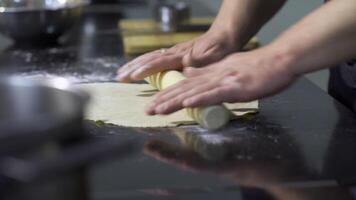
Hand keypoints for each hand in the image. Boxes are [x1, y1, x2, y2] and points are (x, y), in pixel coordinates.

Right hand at [116, 30, 236, 81]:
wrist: (225, 37)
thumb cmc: (221, 49)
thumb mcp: (212, 58)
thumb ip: (198, 63)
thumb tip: (185, 68)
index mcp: (182, 55)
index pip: (159, 62)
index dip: (146, 69)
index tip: (133, 76)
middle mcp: (174, 53)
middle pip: (149, 59)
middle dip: (133, 68)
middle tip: (119, 77)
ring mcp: (174, 53)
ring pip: (150, 58)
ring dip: (134, 65)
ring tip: (121, 73)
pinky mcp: (176, 54)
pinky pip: (155, 58)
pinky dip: (144, 63)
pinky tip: (138, 68)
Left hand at [145, 47, 296, 114]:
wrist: (279, 59)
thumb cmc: (258, 67)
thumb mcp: (228, 68)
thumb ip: (209, 72)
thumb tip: (190, 73)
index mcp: (212, 74)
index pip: (185, 85)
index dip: (167, 94)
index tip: (154, 103)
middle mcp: (214, 76)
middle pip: (184, 89)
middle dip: (164, 100)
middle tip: (147, 110)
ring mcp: (224, 80)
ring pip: (194, 92)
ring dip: (174, 101)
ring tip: (158, 109)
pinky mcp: (236, 86)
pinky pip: (215, 94)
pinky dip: (200, 99)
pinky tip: (186, 104)